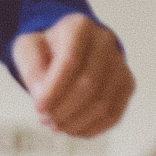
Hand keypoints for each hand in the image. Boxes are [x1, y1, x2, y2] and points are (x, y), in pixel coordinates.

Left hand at [15, 15, 132, 138]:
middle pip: (89, 84)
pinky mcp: (127, 84)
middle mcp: (104, 41)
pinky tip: (74, 129)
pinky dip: (92, 128)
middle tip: (46, 120)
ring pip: (103, 103)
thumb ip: (31, 70)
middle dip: (65, 109)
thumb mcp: (28, 49)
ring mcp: (120, 63)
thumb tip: (43, 99)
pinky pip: (114, 114)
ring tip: (58, 126)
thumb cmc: (47, 49)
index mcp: (78, 26)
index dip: (54, 90)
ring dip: (77, 122)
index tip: (39, 108)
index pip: (70, 61)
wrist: (73, 47)